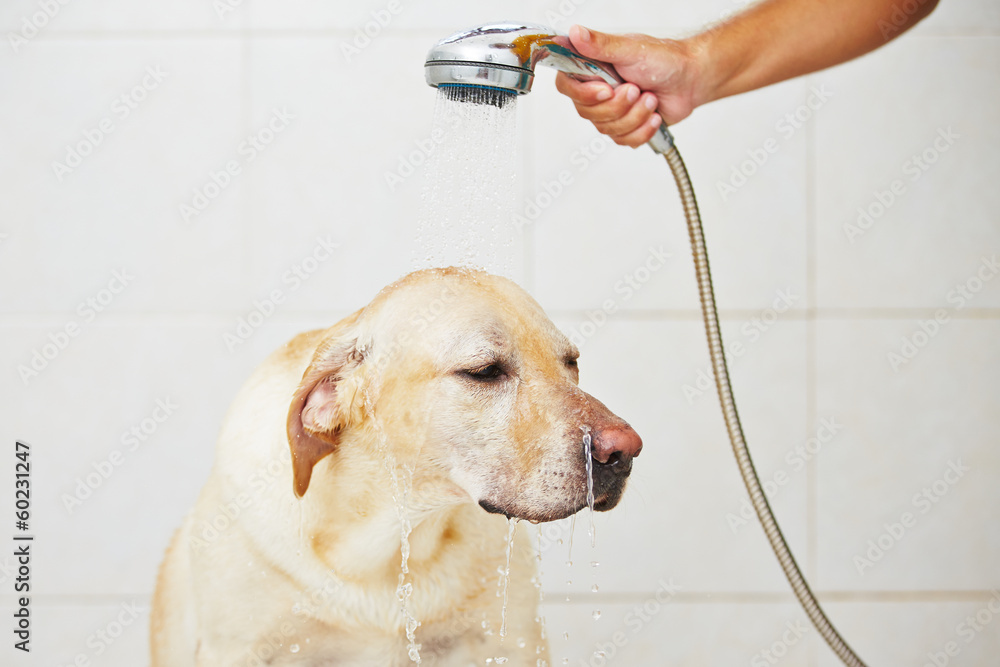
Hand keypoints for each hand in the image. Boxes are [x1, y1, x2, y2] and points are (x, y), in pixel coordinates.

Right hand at [555, 25, 704, 147]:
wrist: (690, 80)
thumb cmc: (664, 60)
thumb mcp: (631, 49)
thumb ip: (601, 44)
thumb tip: (575, 33)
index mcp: (592, 69)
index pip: (566, 86)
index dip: (583, 94)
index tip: (606, 89)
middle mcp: (596, 91)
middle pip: (588, 112)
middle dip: (618, 105)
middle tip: (636, 89)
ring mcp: (609, 111)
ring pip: (607, 129)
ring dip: (635, 116)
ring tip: (650, 97)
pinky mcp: (624, 128)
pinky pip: (623, 140)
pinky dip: (643, 129)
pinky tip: (654, 115)